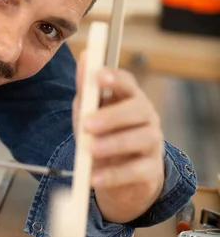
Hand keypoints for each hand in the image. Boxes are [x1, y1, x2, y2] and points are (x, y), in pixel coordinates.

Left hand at [72, 53, 163, 222]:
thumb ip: (86, 89)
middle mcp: (146, 117)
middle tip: (89, 124)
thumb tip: (85, 56)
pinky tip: (94, 178)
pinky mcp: (151, 170)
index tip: (99, 76)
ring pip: (142, 138)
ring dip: (114, 144)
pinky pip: (137, 171)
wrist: (119, 180)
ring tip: (91, 151)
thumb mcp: (89, 114)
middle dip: (113, 116)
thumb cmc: (103, 138)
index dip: (115, 78)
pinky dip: (114, 175)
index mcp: (130, 99)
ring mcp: (152, 143)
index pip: (128, 83)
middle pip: (138, 109)